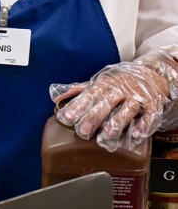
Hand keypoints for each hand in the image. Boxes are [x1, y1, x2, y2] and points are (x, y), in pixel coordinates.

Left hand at [51, 58, 171, 151]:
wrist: (150, 73)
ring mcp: (136, 96)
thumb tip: (56, 99)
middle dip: (94, 116)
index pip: (89, 94)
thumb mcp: (99, 83)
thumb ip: (79, 92)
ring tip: (106, 136)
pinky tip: (137, 134)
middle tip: (83, 131)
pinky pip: (149, 114)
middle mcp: (120, 89)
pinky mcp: (152, 103)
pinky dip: (144, 124)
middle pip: (106, 101)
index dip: (78, 106)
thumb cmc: (118, 83)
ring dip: (117, 121)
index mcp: (104, 84)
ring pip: (128, 108)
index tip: (66, 118)